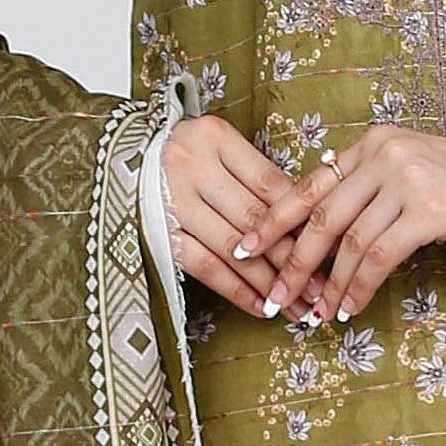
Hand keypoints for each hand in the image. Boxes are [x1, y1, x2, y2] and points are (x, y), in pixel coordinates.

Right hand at [159, 112, 334, 316]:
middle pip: (256, 220)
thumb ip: (254, 177)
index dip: (304, 220)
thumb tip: (306, 222)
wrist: (115, 160)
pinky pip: (205, 267)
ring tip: (296, 306)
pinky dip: (236, 290)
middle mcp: (191, 166)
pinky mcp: (157, 233)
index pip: (271, 185)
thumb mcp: (215, 149)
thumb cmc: (178, 156)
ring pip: (234, 249)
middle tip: (321, 287)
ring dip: (269, 282)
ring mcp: (171, 201)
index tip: (330, 248)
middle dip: (294, 259)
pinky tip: (260, 307)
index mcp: (214, 138)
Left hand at [256, 127, 445, 323]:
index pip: (309, 185)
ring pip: (347, 242)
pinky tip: (350, 308)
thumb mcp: (415, 173)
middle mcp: (382, 154)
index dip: (273, 221)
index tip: (245, 249)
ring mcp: (405, 179)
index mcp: (372, 144)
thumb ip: (373, 191)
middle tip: (274, 298)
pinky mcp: (428, 209)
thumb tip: (330, 235)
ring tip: (316, 315)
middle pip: (320, 217)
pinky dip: (359, 287)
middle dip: (292, 263)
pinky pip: (379, 256)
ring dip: (328, 285)